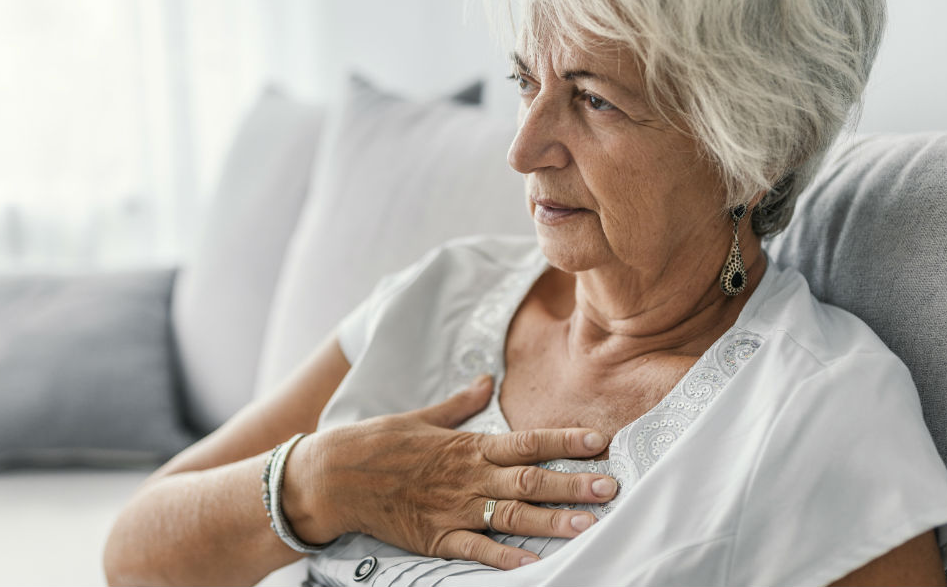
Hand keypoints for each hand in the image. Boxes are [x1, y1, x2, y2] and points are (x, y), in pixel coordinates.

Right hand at [281, 375, 618, 569]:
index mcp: (469, 446)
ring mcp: (454, 509)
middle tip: (611, 488)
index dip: (565, 441)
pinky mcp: (436, 537)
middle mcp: (469, 477)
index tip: (599, 441)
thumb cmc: (378, 443)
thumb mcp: (423, 416)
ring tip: (589, 526)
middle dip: (574, 484)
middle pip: (531, 480)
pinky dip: (506, 559)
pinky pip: (477, 550)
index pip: (527, 442)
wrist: (335, 476)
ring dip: (553, 521)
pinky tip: (535, 565)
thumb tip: (486, 380)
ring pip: (513, 516)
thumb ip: (460, 403)